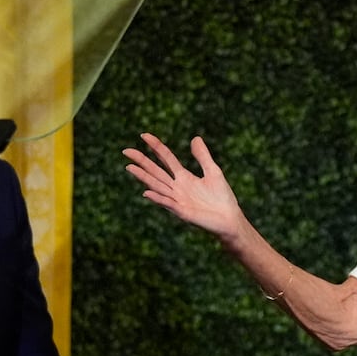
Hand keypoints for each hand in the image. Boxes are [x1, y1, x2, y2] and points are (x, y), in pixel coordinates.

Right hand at [124, 134, 246, 241]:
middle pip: (156, 171)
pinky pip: (168, 204)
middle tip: (126, 150)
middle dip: (141, 160)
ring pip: (157, 186)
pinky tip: (147, 192)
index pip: (166, 158)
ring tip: (129, 167)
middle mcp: (177, 188)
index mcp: (184, 177)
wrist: (230, 220)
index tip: (144, 135)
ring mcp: (178, 200)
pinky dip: (158, 198)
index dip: (156, 146)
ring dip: (143, 177)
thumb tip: (194, 138)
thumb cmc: (222, 198)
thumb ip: (203, 156)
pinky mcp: (183, 212)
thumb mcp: (213, 172)